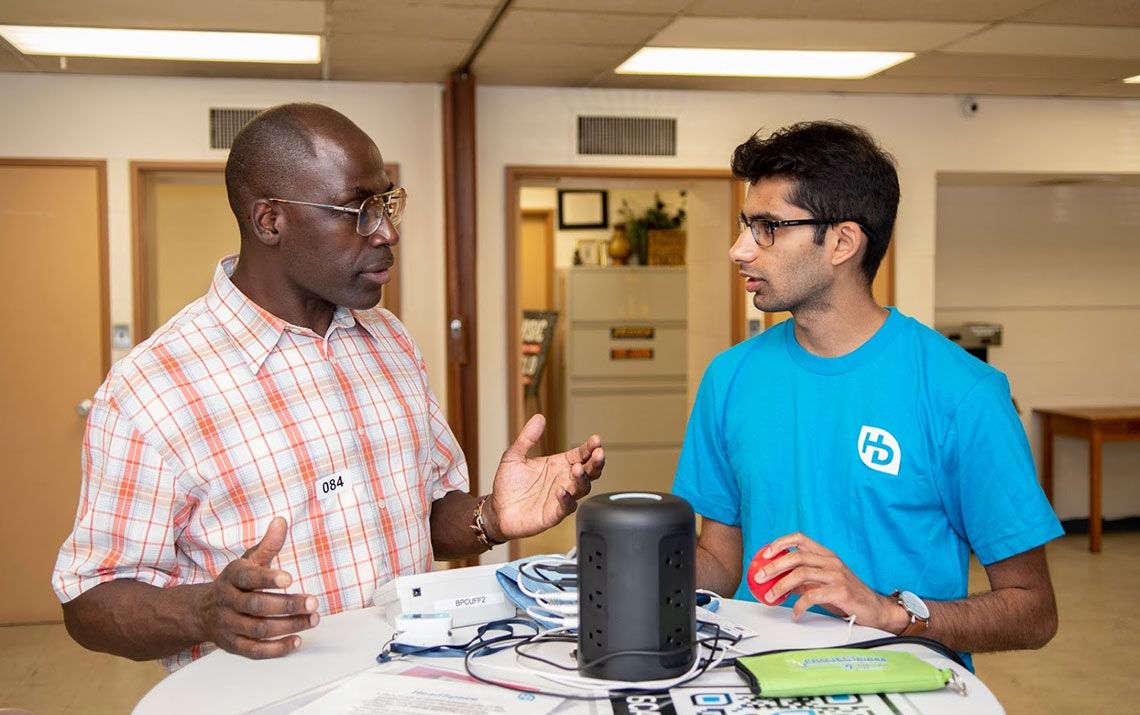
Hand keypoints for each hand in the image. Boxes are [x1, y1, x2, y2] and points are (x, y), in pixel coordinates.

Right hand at [195, 517, 319, 658]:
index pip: (248, 578)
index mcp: (232, 578)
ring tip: (312, 619)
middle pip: (257, 606)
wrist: (201, 611)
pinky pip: (254, 650)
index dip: (268, 579)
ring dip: (288, 625)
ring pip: (258, 629)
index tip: (289, 578)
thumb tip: (281, 521)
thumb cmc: (234, 583)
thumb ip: (267, 545)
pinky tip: (296, 640)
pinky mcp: (233, 645)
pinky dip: (276, 649)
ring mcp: (229, 625)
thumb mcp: (248, 561)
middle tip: (313, 603)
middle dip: (287, 605)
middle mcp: (228, 602)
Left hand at [486, 413, 603, 540]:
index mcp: (558, 465)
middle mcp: (563, 480)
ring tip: (576, 469)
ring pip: (582, 488)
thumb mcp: (514, 456)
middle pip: (589, 471)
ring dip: (582, 478)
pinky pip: (567, 507)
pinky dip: (566, 499)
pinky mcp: (554, 514)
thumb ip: (527, 438)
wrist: (497, 510)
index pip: (580, 454)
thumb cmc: (508, 485)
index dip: (590, 447)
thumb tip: (539, 417)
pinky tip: (561, 490)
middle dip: (596, 462)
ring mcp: (561, 497)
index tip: (596, 440)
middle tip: (598, 453)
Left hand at [754, 532, 900, 630]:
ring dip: (781, 586)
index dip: (781, 543)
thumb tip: (777, 579)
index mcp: (826, 555)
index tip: (766, 552)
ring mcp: (836, 575)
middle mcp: (831, 561)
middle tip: (759, 577)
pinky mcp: (840, 591)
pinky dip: (799, 605)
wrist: (874, 609)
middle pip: (796, 557)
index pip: (800, 539)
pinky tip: (795, 613)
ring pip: (801, 574)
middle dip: (774, 566)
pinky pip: (813, 595)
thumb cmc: (847, 595)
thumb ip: (804, 578)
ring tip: (771, 596)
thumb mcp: (823, 582)